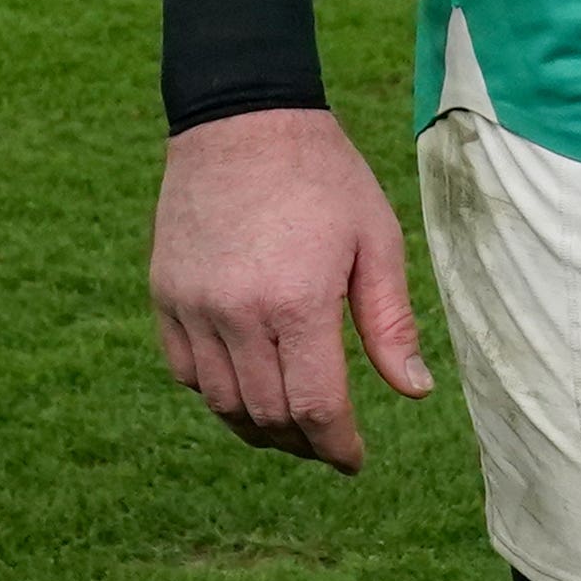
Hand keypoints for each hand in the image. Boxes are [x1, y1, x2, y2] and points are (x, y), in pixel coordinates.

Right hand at [151, 106, 431, 472]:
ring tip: (293, 426)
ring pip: (222, 403)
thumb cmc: (324, 177)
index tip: (354, 460)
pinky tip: (248, 385)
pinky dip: (218, 392)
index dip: (336, 445)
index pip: (315, 407)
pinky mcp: (165, 296)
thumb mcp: (375, 239)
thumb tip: (415, 392)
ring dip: (260, 426)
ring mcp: (193, 307)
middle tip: (328, 443)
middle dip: (303, 442)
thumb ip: (390, 322)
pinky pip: (187, 372)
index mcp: (298, 301)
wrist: (243, 120)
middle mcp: (238, 313)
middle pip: (268, 415)